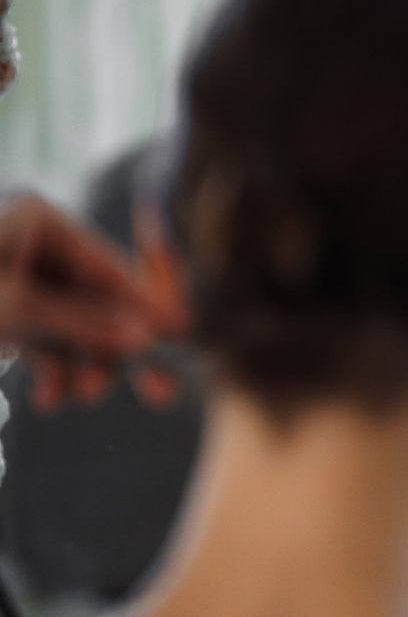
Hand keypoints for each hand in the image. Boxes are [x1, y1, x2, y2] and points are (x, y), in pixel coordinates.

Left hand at [0, 192, 182, 409]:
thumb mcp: (14, 310)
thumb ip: (85, 321)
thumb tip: (149, 335)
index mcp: (42, 219)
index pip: (110, 264)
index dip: (148, 305)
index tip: (182, 337)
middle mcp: (39, 243)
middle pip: (103, 299)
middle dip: (116, 347)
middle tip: (157, 390)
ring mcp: (26, 278)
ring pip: (82, 326)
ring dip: (86, 365)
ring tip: (78, 397)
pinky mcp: (12, 313)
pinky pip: (54, 341)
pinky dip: (57, 370)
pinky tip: (51, 396)